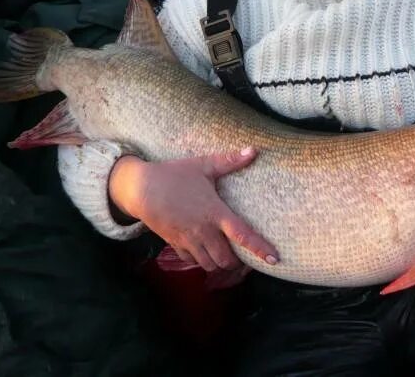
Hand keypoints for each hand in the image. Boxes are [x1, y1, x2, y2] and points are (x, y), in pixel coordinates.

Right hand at [108, 147, 278, 271]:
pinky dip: (201, 261)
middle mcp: (203, 231)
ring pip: (209, 264)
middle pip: (226, 259)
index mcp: (215, 213)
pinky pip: (192, 261)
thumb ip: (229, 161)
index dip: (259, 249)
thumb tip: (254, 150)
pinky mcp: (174, 243)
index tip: (274, 260)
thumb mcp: (203, 165)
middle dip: (238, 263)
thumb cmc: (174, 175)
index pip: (243, 235)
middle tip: (246, 258)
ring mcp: (188, 240)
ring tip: (227, 256)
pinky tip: (206, 252)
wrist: (140, 189)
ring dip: (220, 263)